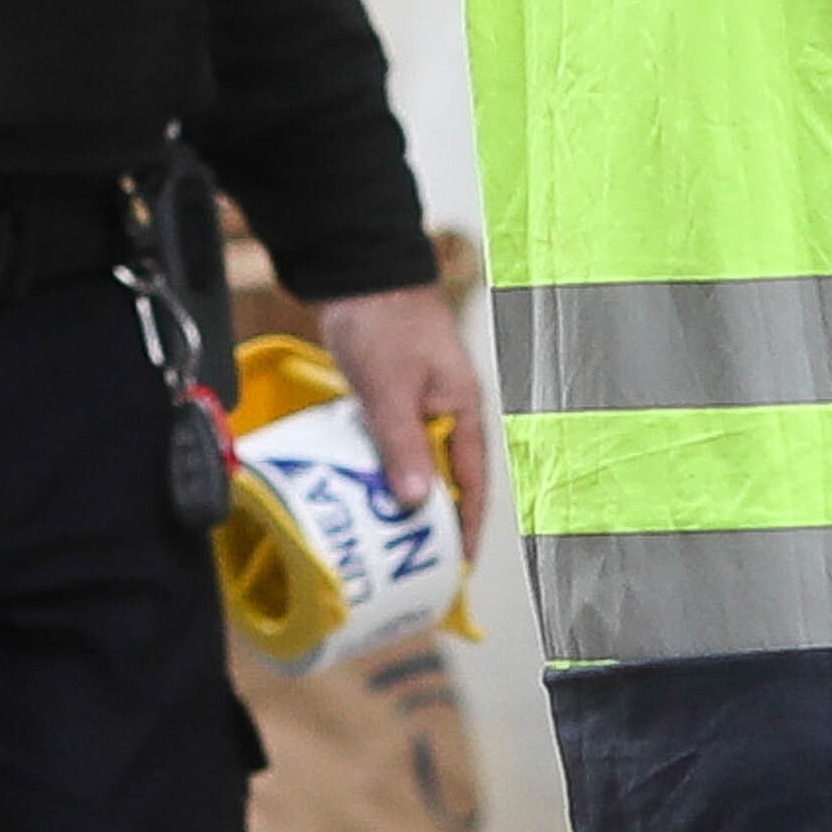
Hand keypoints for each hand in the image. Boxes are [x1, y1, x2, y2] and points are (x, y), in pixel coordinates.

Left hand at [305, 278, 492, 547]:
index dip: (466, 525)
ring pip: (419, 459)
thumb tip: (416, 503)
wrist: (358, 266)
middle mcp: (450, 408)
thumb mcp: (390, 390)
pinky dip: (384, 465)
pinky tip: (363, 483)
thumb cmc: (382, 320)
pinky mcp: (396, 391)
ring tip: (388, 533)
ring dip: (406, 493)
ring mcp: (424, 399)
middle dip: (436, 519)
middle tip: (417, 562)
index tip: (456, 564)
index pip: (473, 482)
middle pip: (449, 476)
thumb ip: (403, 445)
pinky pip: (396, 441)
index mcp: (464, 408)